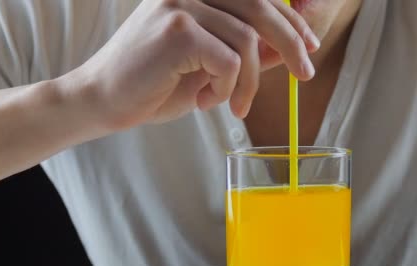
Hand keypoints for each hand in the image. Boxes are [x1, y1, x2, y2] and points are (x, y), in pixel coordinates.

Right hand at [62, 0, 319, 131]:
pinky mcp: (177, 30)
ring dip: (247, 82)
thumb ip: (247, 51)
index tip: (311, 44)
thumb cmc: (157, 83)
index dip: (290, 19)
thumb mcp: (212, 66)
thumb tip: (290, 47)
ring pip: (247, 41)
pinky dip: (225, 88)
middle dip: (292, 44)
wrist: (106, 100)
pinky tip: (202, 101)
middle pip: (260, 8)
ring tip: (232, 105)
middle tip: (306, 75)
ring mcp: (181, 3)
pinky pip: (229, 61)